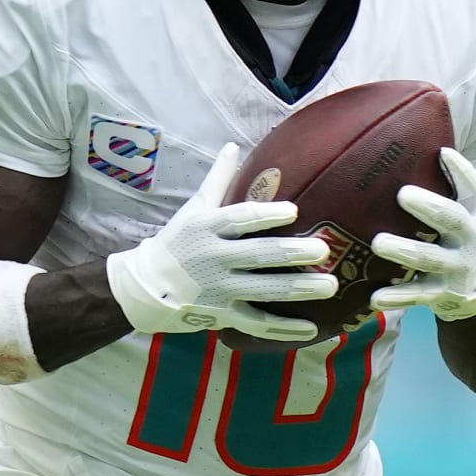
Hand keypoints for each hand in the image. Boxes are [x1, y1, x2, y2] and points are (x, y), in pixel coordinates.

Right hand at [107, 144, 335, 342]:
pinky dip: (284, 328)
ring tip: (330, 286)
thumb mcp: (193, 208)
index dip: (266, 215)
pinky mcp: (222, 315)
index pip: (239, 219)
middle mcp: (214, 258)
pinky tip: (312, 328)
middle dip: (292, 253)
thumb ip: (217, 179)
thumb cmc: (176, 242)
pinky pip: (257, 323)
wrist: (145, 287)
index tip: (293, 211)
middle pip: (258, 255)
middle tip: (323, 250)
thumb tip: (233, 146)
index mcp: (207, 228)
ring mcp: (219, 289)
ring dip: (299, 289)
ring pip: (264, 290)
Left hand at [370, 147, 475, 320]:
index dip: (461, 171)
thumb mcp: (458, 210)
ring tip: (378, 242)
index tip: (442, 153)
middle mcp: (470, 240)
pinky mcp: (440, 294)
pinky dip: (397, 296)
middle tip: (402, 193)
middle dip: (429, 207)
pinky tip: (375, 296)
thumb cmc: (451, 237)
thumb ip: (445, 182)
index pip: (473, 187)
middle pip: (453, 220)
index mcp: (474, 213)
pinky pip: (417, 295)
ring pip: (429, 259)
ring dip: (404, 250)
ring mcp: (456, 268)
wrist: (469, 291)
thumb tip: (423, 135)